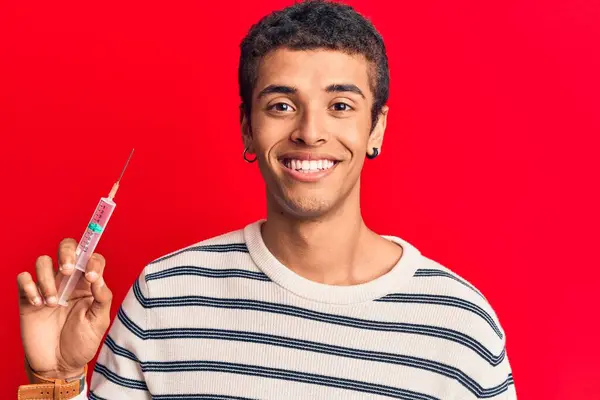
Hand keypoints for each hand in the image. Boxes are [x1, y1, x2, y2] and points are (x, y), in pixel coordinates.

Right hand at [17, 238, 112, 379]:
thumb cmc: (82, 343)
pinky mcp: (28, 298)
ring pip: (43, 261)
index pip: (91, 257)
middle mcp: (68, 281)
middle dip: (66, 252)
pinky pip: (23, 278)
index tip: (91, 276)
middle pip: (66, 248)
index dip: (92, 260)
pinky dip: (29, 286)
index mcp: (88, 283)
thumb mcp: (99, 322)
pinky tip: (38, 304)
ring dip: (47, 278)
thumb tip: (98, 276)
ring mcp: (48, 287)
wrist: (58, 365)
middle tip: (68, 270)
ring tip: (53, 303)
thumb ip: (102, 298)